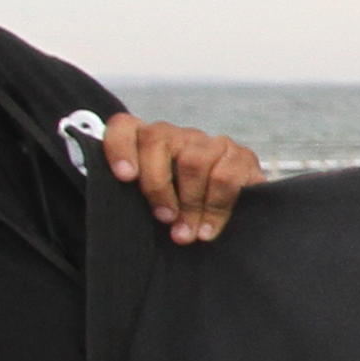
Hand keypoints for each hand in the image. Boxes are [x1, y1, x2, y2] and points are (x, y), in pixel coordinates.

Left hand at [103, 116, 265, 243]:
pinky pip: (225, 177)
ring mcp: (211, 143)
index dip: (119, 147)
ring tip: (186, 233)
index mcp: (148, 143)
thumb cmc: (178, 213)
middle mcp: (179, 136)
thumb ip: (133, 200)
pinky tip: (207, 230)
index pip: (124, 127)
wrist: (233, 216)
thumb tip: (117, 212)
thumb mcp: (150, 206)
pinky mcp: (241, 156)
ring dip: (189, 204)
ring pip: (193, 161)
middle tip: (164, 219)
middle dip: (158, 184)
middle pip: (157, 140)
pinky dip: (215, 209)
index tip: (124, 177)